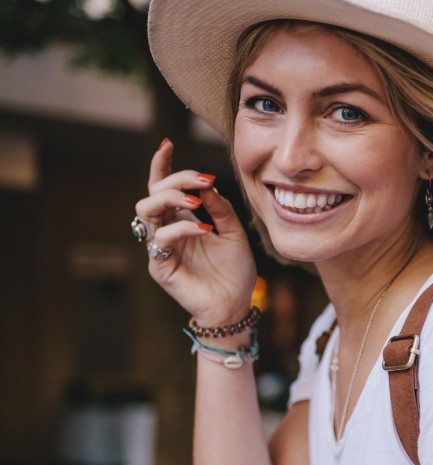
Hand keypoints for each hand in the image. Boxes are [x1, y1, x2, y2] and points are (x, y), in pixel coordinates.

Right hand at [135, 139, 255, 325]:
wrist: (236, 304)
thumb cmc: (235, 270)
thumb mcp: (234, 231)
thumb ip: (221, 208)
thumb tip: (207, 185)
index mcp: (182, 219)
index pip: (163, 187)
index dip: (161, 166)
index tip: (167, 144)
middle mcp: (167, 230)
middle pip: (153, 194)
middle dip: (174, 179)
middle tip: (202, 180)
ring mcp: (160, 248)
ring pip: (146, 212)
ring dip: (170, 198)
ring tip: (196, 199)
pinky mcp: (160, 266)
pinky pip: (161, 240)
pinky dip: (182, 228)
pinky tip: (204, 229)